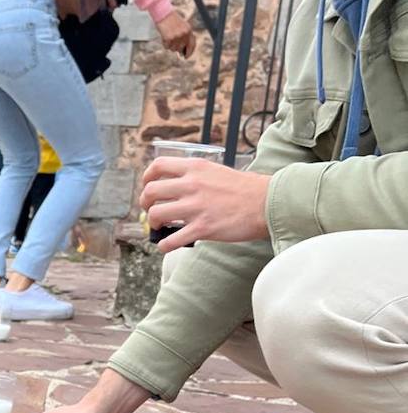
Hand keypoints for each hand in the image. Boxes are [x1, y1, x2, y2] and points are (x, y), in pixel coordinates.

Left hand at [140, 158, 270, 250]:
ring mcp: (196, 207)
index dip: (146, 178)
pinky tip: (166, 245)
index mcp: (195, 168)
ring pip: (156, 215)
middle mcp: (192, 185)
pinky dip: (163, 245)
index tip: (147, 187)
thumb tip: (178, 185)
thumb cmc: (245, 189)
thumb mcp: (217, 171)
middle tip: (150, 211)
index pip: (158, 167)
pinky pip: (170, 240)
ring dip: (152, 223)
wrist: (267, 203)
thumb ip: (196, 175)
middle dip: (145, 204)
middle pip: (151, 192)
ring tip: (159, 227)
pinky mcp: (202, 228)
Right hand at [155, 11, 195, 57]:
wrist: (163, 14)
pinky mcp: (169, 38)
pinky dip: (164, 44)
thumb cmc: (172, 20)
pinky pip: (167, 47)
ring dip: (170, 45)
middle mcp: (184, 34)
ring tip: (168, 36)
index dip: (189, 52)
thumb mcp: (182, 26)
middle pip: (181, 48)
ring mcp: (176, 36)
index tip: (186, 57)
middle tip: (172, 41)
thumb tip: (182, 51)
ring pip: (173, 49)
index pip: (192, 44)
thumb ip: (184, 37)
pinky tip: (164, 36)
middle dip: (176, 47)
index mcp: (189, 30)